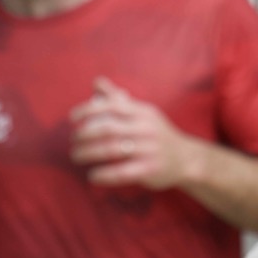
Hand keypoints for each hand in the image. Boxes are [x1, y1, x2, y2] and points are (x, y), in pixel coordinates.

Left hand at [70, 77, 196, 189]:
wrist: (186, 158)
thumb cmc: (157, 133)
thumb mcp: (143, 113)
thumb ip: (119, 99)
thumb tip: (96, 81)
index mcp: (143, 112)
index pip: (112, 105)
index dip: (88, 110)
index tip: (72, 118)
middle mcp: (147, 128)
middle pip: (108, 129)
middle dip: (84, 135)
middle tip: (72, 141)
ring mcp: (150, 149)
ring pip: (112, 150)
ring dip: (88, 153)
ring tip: (76, 156)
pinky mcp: (150, 169)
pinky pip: (122, 172)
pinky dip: (104, 174)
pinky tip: (93, 176)